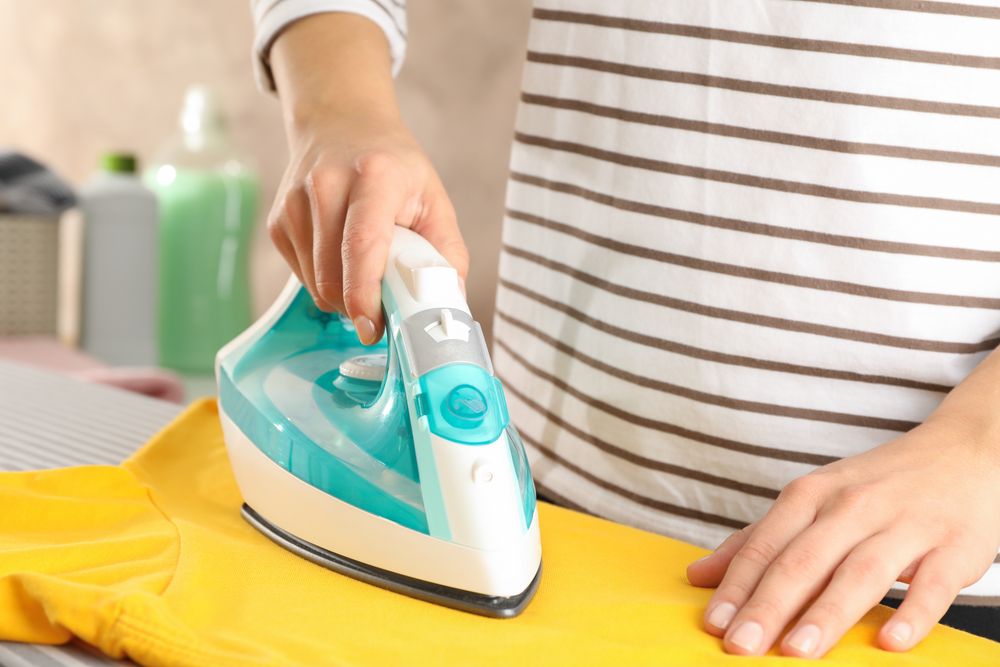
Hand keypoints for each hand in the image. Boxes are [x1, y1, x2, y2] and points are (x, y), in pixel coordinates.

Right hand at [268, 116, 467, 344]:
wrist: (341, 123)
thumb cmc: (392, 166)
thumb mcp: (432, 197)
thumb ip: (447, 252)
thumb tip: (451, 304)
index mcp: (374, 176)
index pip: (361, 244)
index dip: (364, 293)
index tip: (373, 327)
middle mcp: (326, 185)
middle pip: (333, 276)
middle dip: (359, 306)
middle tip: (384, 306)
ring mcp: (294, 204)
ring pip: (315, 284)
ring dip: (343, 297)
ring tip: (366, 272)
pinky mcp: (277, 222)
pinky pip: (302, 278)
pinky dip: (325, 282)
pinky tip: (341, 257)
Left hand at [686, 416, 999, 657]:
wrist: (968, 449)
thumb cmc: (879, 485)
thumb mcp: (814, 499)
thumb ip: (758, 539)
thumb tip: (698, 576)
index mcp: (813, 495)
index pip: (765, 544)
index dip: (737, 585)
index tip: (713, 624)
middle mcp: (854, 506)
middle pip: (804, 559)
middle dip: (768, 605)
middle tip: (740, 646)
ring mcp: (906, 525)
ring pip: (860, 571)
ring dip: (827, 612)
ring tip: (797, 651)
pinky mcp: (955, 545)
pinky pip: (934, 583)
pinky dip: (913, 613)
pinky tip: (890, 642)